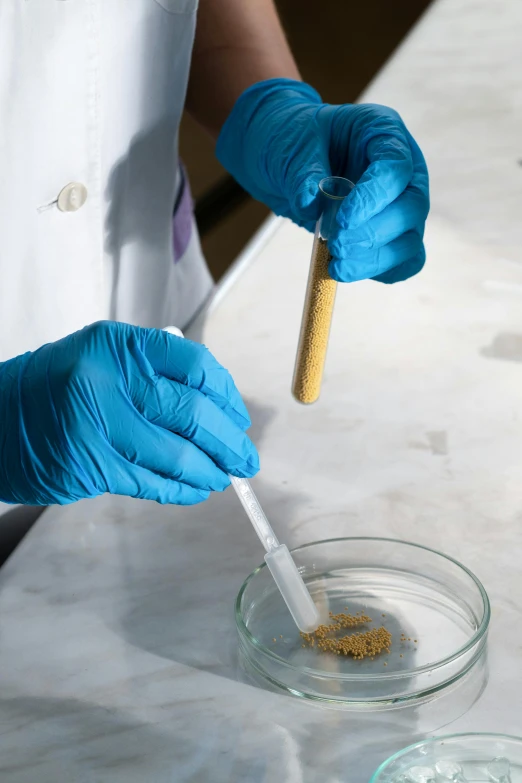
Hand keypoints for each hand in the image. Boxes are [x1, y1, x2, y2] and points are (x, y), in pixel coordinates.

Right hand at [0, 322, 258, 505]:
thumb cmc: (52, 390)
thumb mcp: (99, 360)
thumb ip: (152, 374)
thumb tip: (215, 411)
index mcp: (118, 345)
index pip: (195, 366)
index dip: (227, 396)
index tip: (238, 418)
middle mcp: (108, 379)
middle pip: (193, 412)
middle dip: (230, 442)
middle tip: (245, 458)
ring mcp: (97, 424)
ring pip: (176, 453)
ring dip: (210, 471)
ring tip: (224, 478)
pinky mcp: (89, 465)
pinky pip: (151, 482)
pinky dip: (181, 490)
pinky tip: (195, 491)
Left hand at [217, 78, 428, 283]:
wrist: (286, 161)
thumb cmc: (295, 141)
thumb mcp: (292, 147)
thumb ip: (303, 173)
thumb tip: (311, 202)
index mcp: (383, 134)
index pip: (396, 169)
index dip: (374, 199)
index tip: (342, 222)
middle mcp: (402, 170)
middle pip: (411, 207)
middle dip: (374, 234)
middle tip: (336, 247)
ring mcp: (399, 204)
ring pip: (409, 240)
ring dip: (375, 259)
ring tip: (336, 267)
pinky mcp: (390, 234)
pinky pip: (402, 260)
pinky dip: (379, 270)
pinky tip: (348, 271)